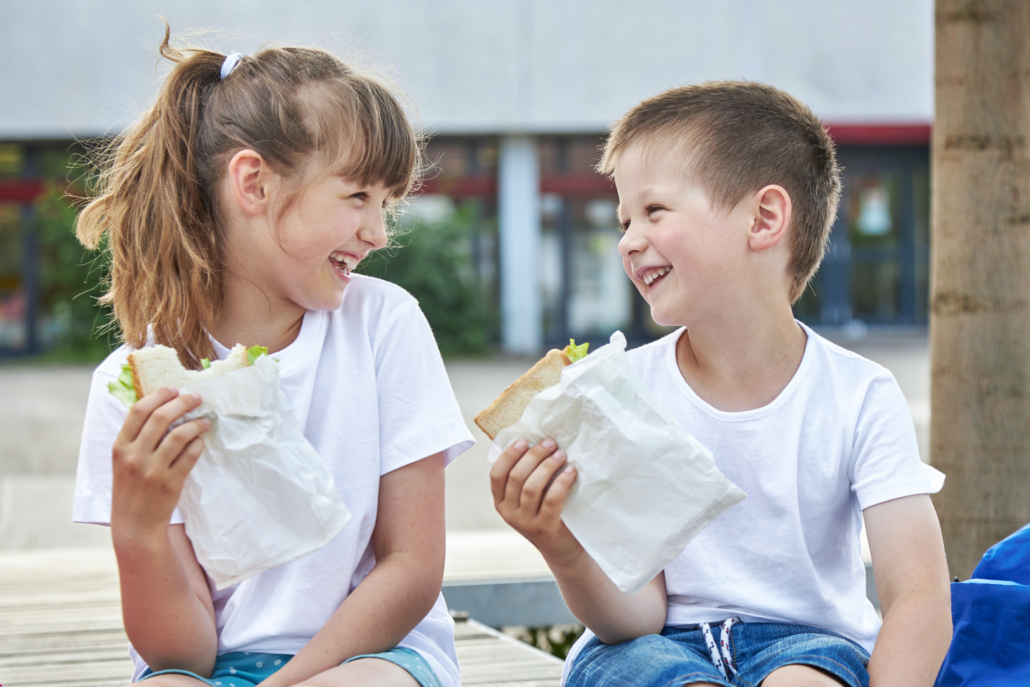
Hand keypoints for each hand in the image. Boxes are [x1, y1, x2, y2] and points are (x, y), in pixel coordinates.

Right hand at [111, 387, 209, 542]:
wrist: (134, 525)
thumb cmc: (131, 489)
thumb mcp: (123, 461)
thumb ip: (137, 438)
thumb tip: (162, 409)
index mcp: (120, 447)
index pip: (138, 410)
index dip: (159, 395)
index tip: (174, 389)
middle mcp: (134, 456)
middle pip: (161, 417)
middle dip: (182, 402)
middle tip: (196, 397)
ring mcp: (152, 470)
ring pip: (178, 435)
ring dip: (195, 423)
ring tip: (204, 420)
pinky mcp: (170, 483)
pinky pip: (190, 456)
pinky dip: (198, 444)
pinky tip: (201, 441)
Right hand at [489, 438, 578, 558]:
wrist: (562, 549)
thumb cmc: (547, 514)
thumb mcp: (528, 498)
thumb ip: (526, 477)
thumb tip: (534, 442)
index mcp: (500, 502)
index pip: (497, 474)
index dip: (509, 455)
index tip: (525, 440)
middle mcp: (509, 513)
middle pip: (516, 477)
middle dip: (534, 455)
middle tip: (550, 443)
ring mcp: (525, 522)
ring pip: (532, 487)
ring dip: (547, 466)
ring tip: (561, 455)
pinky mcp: (544, 528)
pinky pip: (551, 500)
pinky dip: (561, 482)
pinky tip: (571, 472)